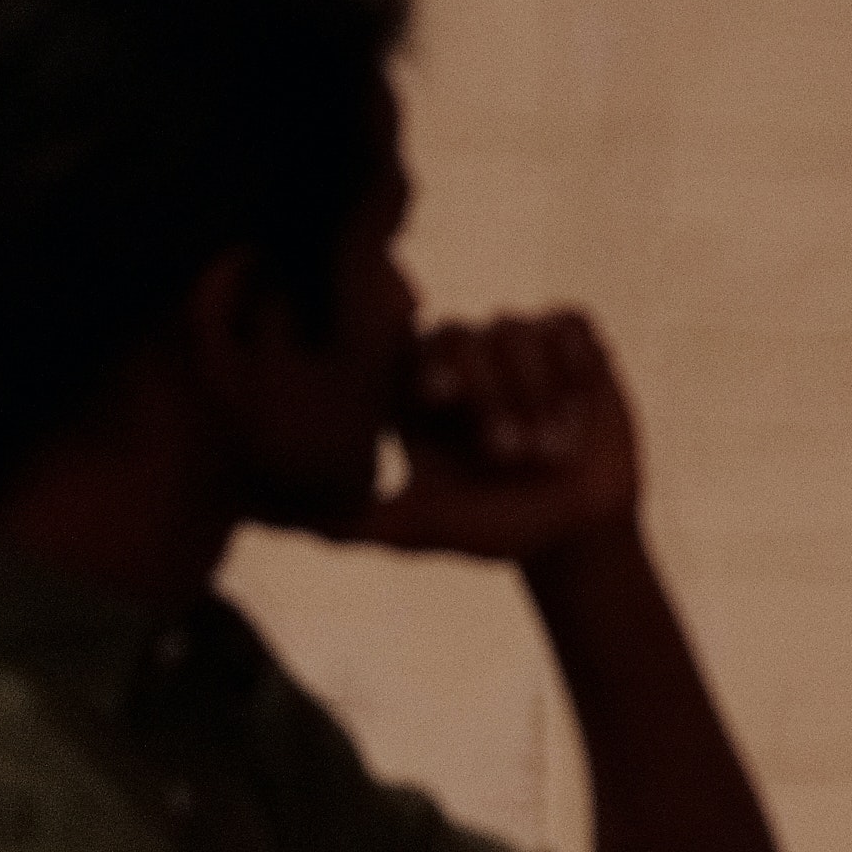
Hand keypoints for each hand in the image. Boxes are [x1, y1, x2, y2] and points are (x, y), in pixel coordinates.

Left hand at [360, 312, 647, 572]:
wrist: (576, 529)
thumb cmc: (492, 527)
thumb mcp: (418, 527)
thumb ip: (353, 520)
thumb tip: (271, 517)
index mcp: (420, 394)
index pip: (404, 345)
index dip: (420, 362)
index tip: (435, 397)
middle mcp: (466, 362)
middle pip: (459, 335)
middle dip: (488, 393)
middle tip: (507, 456)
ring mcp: (521, 348)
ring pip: (516, 331)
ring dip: (537, 391)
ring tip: (553, 450)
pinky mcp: (573, 343)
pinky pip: (569, 323)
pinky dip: (575, 362)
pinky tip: (580, 406)